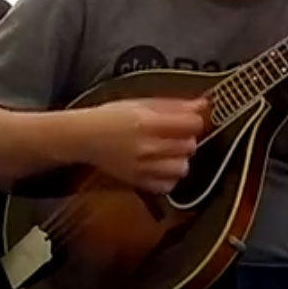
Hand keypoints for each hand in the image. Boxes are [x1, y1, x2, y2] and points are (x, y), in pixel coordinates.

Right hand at [77, 98, 207, 194]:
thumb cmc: (112, 116)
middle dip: (186, 139)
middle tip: (174, 134)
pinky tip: (161, 166)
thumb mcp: (141, 103)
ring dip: (180, 159)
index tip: (187, 120)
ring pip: (182, 168)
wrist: (83, 138)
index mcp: (147, 122)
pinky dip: (169, 177)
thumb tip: (204, 104)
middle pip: (190, 146)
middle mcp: (146, 147)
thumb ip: (174, 105)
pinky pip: (168, 186)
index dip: (193, 121)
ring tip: (168, 151)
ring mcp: (142, 168)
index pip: (192, 124)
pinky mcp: (137, 183)